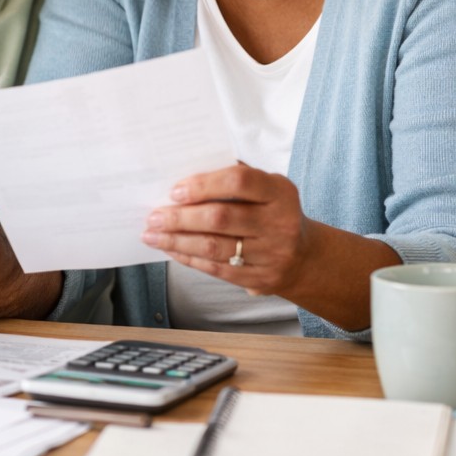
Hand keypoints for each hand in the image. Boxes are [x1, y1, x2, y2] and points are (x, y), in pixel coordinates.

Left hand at [140, 164, 311, 294]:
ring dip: (177, 241)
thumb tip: (183, 177)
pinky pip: (216, 269)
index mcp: (280, 193)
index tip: (174, 191)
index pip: (239, 182)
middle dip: (180, 218)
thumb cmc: (272, 212)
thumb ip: (234, 180)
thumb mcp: (266, 189)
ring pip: (214, 248)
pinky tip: (170, 249)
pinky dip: (188, 258)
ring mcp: (272, 254)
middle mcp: (280, 223)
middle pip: (221, 218)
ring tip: (151, 235)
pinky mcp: (260, 279)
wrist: (304, 257)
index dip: (204, 185)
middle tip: (153, 217)